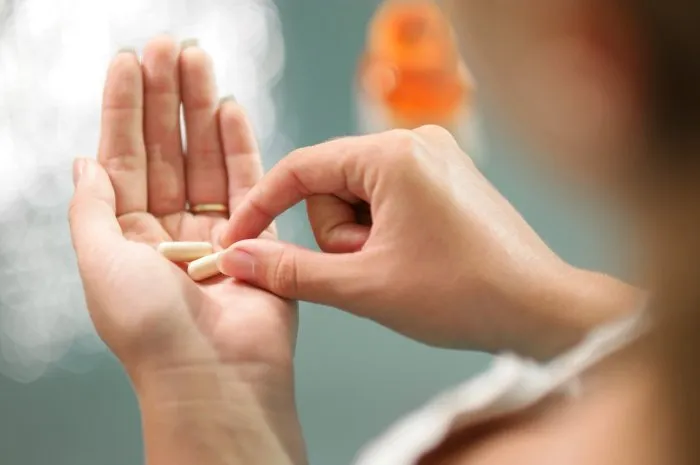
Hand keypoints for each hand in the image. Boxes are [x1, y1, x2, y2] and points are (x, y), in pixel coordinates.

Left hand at [69, 37, 303, 464]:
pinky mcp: (256, 236)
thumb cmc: (151, 330)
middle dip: (166, 97)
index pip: (123, 158)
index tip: (129, 62)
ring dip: (202, 108)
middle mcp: (169, 230)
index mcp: (126, 237)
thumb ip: (92, 207)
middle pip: (166, 149)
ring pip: (206, 157)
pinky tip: (231, 108)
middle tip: (169, 46)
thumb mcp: (99, 262)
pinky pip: (247, 181)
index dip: (124, 109)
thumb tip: (83, 161)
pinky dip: (239, 144)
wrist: (216, 375)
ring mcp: (214, 231)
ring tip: (198, 60)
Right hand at [218, 126, 639, 358]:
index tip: (235, 242)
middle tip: (369, 270)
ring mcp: (435, 156)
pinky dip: (382, 231)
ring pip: (358, 195)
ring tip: (396, 268)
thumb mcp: (364, 287)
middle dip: (337, 235)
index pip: (300, 168)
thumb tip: (235, 258)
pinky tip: (410, 258)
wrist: (540, 308)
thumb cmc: (462, 295)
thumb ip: (291, 271)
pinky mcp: (446, 176)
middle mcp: (414, 140)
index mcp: (392, 154)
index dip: (261, 207)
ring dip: (361, 238)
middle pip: (331, 184)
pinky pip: (387, 197)